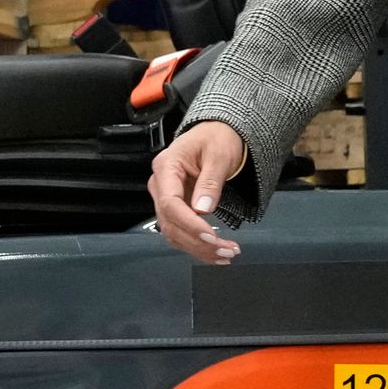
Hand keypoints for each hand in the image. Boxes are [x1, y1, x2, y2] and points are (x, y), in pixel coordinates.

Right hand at [147, 120, 247, 263]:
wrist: (216, 134)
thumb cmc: (216, 138)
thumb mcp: (219, 155)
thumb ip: (210, 182)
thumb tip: (203, 209)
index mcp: (166, 166)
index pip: (170, 203)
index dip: (189, 223)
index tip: (210, 235)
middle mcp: (161, 184)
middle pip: (170, 223)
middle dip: (198, 242)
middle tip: (226, 250)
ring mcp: (167, 198)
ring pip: (174, 233)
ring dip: (199, 248)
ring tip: (226, 254)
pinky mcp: (177, 208)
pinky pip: (182, 232)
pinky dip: (198, 245)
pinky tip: (215, 252)